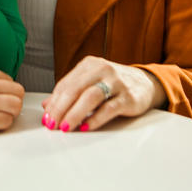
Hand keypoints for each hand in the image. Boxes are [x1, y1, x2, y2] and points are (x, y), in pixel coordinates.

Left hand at [41, 56, 165, 131]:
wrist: (145, 83)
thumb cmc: (113, 84)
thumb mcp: (90, 83)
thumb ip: (69, 92)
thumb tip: (47, 106)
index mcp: (89, 64)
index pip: (66, 84)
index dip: (54, 102)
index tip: (47, 118)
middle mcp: (101, 69)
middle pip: (75, 89)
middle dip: (61, 108)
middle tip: (53, 124)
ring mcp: (116, 82)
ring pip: (90, 97)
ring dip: (75, 113)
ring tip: (66, 127)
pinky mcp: (128, 97)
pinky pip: (109, 108)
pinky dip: (95, 118)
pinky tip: (86, 127)